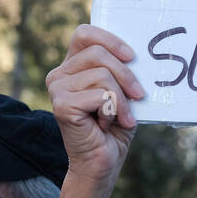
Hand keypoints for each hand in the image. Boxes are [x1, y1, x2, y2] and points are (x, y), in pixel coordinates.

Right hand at [46, 24, 142, 186]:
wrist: (102, 163)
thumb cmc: (115, 127)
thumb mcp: (122, 91)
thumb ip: (122, 70)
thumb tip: (137, 53)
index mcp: (72, 66)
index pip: (85, 34)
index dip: (110, 40)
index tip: (132, 56)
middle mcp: (59, 74)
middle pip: (98, 53)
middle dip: (126, 74)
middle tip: (139, 95)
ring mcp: (57, 89)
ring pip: (102, 75)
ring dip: (121, 100)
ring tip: (120, 118)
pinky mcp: (61, 105)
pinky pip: (100, 95)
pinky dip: (113, 112)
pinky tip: (106, 126)